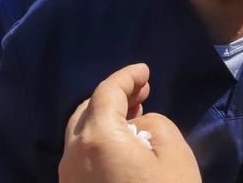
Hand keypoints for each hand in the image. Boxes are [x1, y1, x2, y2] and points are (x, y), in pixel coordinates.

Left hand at [59, 64, 200, 182]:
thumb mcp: (172, 149)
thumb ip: (152, 122)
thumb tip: (136, 126)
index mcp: (97, 137)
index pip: (107, 92)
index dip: (127, 76)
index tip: (145, 71)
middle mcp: (73, 155)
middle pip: (86, 110)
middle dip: (114, 96)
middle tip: (143, 92)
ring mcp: (69, 178)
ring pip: (81, 134)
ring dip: (106, 117)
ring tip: (136, 113)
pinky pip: (83, 155)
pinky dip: (101, 138)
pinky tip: (125, 141)